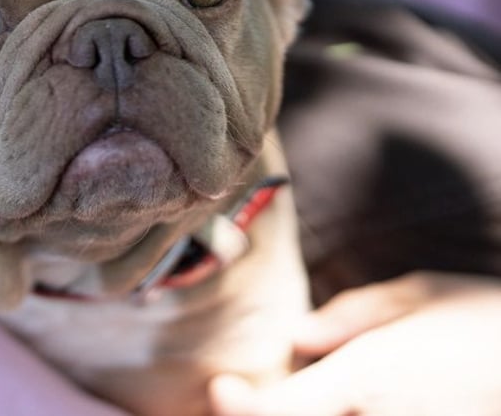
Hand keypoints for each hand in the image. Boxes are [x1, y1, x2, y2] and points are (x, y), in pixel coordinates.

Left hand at [209, 271, 500, 415]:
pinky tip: (346, 405)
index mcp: (371, 376)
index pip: (277, 411)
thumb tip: (298, 336)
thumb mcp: (422, 294)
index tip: (224, 386)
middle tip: (246, 396)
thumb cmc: (490, 321)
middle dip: (265, 415)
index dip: (240, 406)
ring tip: (296, 396)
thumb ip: (352, 316)